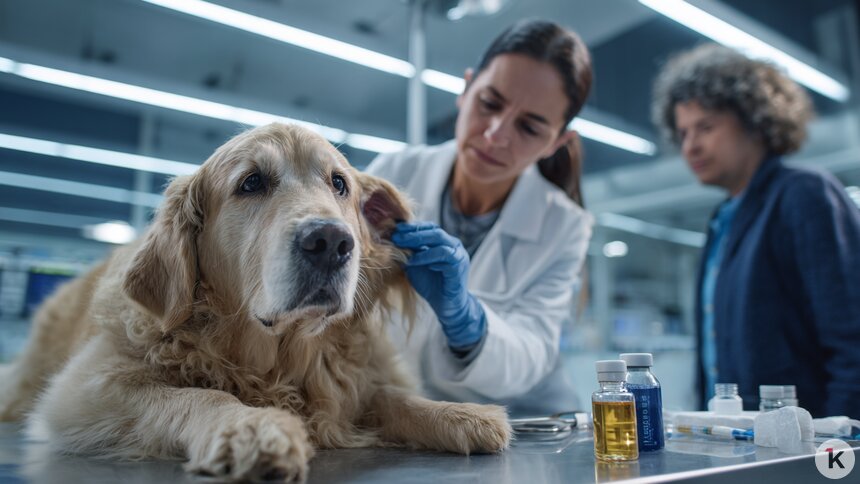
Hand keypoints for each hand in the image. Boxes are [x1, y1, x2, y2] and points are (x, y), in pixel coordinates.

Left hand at [391, 222, 486, 350]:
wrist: (446, 306)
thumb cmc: (431, 285)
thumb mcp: (415, 265)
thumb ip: (409, 252)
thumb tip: (392, 239)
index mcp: (444, 242)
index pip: (429, 227)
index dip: (412, 227)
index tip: (394, 230)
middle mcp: (453, 245)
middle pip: (434, 230)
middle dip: (413, 233)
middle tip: (396, 237)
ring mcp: (458, 255)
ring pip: (440, 240)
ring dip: (419, 244)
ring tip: (404, 250)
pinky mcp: (459, 267)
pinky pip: (445, 256)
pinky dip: (428, 257)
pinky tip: (415, 262)